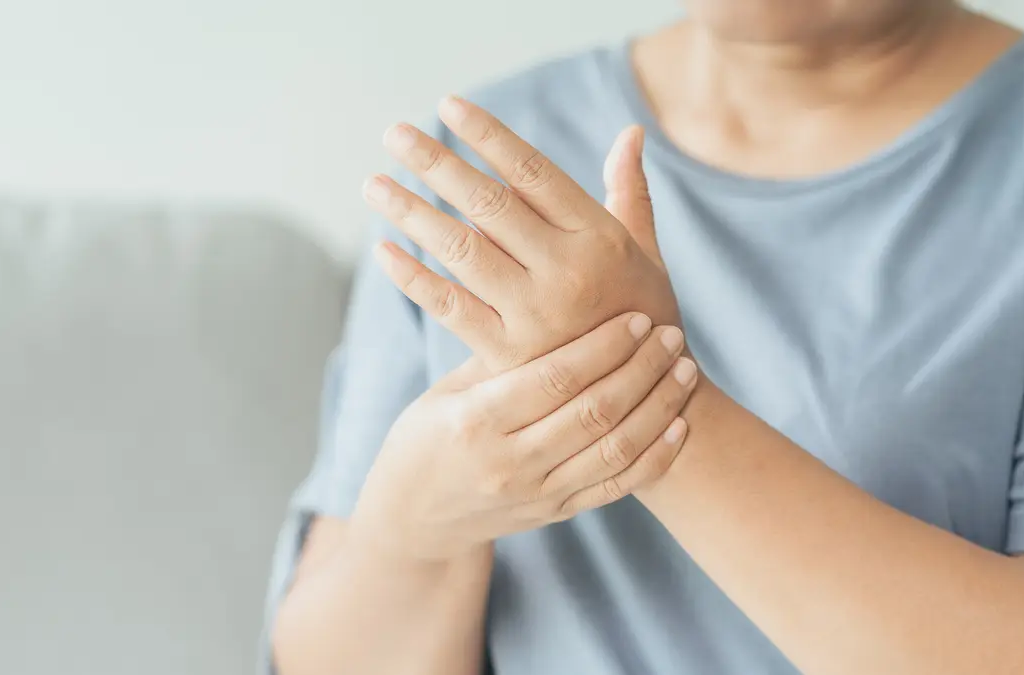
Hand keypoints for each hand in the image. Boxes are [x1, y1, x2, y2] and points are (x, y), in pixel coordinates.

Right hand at [349, 312, 697, 561]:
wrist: (414, 519)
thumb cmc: (425, 437)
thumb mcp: (446, 391)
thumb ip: (495, 354)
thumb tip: (545, 290)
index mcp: (477, 422)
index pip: (554, 378)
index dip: (602, 347)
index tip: (636, 317)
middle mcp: (510, 463)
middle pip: (593, 411)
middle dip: (641, 370)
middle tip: (670, 335)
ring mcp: (537, 494)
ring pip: (614, 449)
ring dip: (657, 408)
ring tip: (684, 370)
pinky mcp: (557, 513)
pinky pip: (616, 487)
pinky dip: (653, 457)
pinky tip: (679, 424)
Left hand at [364, 97, 677, 371]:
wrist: (645, 401)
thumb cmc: (643, 313)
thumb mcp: (647, 252)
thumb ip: (630, 192)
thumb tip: (631, 131)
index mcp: (600, 237)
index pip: (534, 173)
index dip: (489, 136)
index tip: (449, 106)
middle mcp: (568, 270)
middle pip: (489, 204)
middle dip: (438, 164)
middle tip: (396, 135)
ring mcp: (536, 314)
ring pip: (462, 251)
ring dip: (413, 213)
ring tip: (375, 185)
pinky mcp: (508, 354)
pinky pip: (451, 307)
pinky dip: (413, 279)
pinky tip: (383, 250)